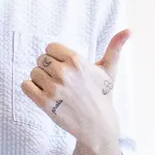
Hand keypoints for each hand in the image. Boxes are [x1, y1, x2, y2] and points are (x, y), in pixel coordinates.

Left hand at [21, 29, 129, 153]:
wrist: (97, 125)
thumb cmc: (102, 95)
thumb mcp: (109, 70)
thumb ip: (115, 47)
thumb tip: (128, 30)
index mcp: (76, 61)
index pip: (50, 47)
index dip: (56, 57)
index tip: (64, 67)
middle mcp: (64, 73)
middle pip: (41, 59)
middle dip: (48, 68)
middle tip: (60, 80)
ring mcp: (54, 89)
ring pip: (33, 72)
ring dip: (40, 80)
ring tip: (54, 88)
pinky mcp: (45, 103)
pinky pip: (26, 86)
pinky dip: (31, 89)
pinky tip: (43, 94)